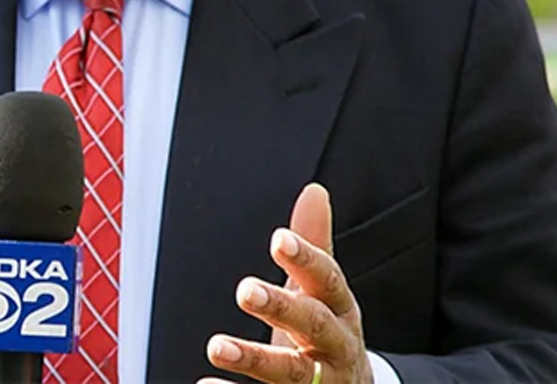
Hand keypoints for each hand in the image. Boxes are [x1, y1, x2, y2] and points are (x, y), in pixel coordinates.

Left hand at [200, 183, 371, 383]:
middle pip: (313, 326)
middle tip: (245, 290)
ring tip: (215, 346)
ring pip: (293, 374)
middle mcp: (336, 348)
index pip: (328, 280)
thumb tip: (314, 191)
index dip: (306, 260)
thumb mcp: (324, 292)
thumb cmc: (327, 333)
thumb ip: (314, 245)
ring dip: (255, 359)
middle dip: (282, 308)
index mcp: (341, 310)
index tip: (278, 239)